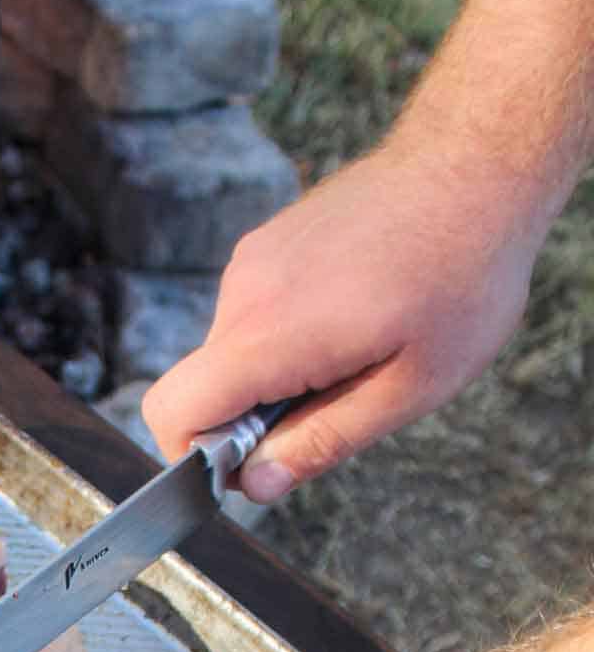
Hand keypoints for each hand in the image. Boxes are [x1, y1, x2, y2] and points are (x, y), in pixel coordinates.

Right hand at [141, 136, 540, 498]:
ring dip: (276, 377)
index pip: (173, 411)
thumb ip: (322, 442)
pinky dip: (285, 339)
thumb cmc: (461, 276)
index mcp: (270, 334)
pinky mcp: (267, 244)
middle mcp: (244, 292)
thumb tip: (255, 486)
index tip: (257, 466)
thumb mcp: (410, 387)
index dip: (198, 458)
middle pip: (202, 388)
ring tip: (358, 354)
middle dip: (250, 421)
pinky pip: (252, 316)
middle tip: (336, 408)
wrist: (477, 165)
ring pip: (231, 354)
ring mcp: (252, 261)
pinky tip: (353, 319)